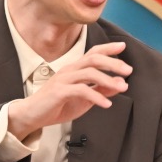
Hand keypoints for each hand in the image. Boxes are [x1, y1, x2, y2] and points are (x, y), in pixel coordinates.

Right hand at [6, 42, 131, 138]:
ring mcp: (63, 79)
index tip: (123, 46)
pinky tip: (106, 104)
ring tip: (122, 88)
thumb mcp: (84, 98)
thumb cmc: (57, 105)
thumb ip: (100, 90)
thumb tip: (120, 84)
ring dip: (108, 79)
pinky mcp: (59, 91)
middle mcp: (69, 70)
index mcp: (75, 69)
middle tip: (129, 70)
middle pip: (94, 59)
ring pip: (89, 72)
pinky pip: (81, 90)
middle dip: (113, 62)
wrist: (32, 115)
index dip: (108, 48)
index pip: (92, 53)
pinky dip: (96, 96)